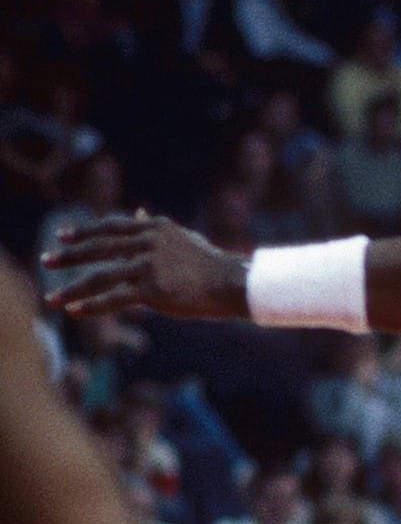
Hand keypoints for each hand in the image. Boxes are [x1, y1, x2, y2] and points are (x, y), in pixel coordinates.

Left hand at [42, 214, 246, 320]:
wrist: (231, 282)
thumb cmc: (208, 262)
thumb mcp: (180, 237)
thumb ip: (154, 227)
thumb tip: (137, 212)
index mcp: (155, 228)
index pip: (111, 227)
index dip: (85, 232)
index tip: (63, 236)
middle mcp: (150, 243)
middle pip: (99, 248)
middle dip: (69, 256)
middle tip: (47, 261)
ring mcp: (151, 266)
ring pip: (101, 276)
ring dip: (72, 288)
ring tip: (51, 298)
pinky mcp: (154, 290)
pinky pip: (115, 298)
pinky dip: (92, 306)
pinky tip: (75, 311)